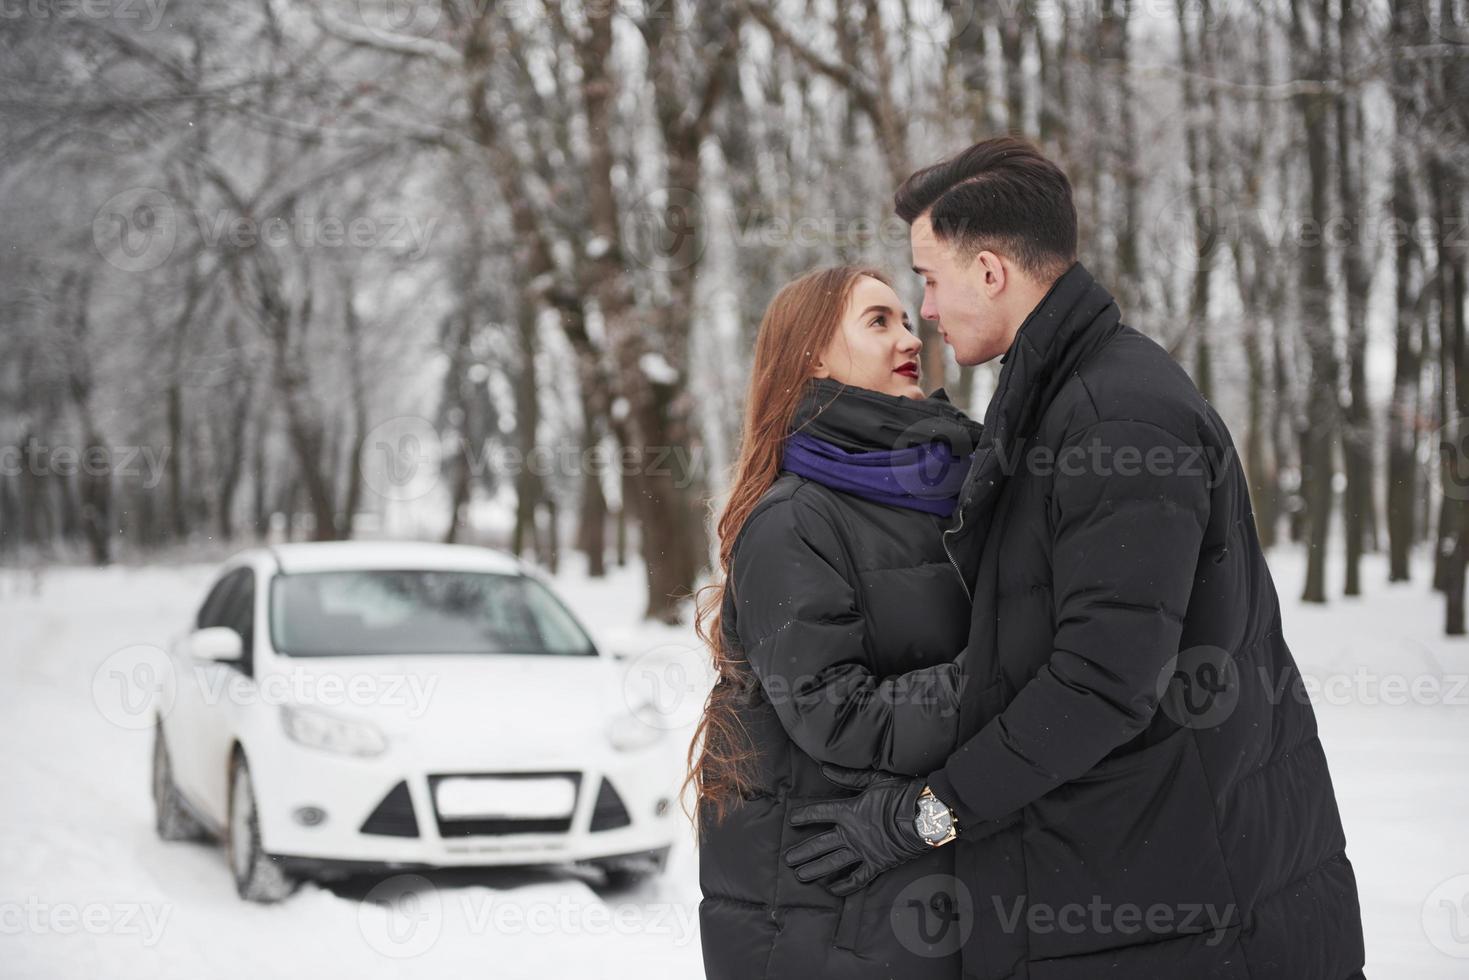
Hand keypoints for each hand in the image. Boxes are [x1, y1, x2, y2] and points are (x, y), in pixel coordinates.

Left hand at [782, 764, 928, 895]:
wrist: (923, 816)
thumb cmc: (900, 794)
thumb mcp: (873, 780)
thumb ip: (847, 777)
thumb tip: (824, 769)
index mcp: (848, 811)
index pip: (819, 813)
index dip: (804, 816)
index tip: (791, 820)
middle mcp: (851, 834)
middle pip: (820, 844)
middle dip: (802, 852)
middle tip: (787, 860)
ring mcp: (862, 851)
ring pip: (833, 863)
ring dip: (815, 869)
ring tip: (800, 875)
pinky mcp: (876, 864)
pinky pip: (857, 878)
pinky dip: (845, 885)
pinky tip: (832, 889)